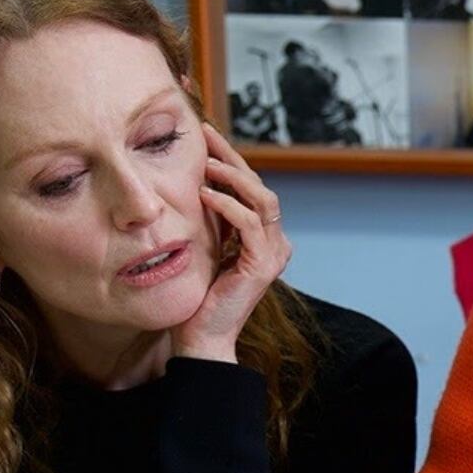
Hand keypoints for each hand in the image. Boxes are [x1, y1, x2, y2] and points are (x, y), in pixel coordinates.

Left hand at [171, 123, 290, 362]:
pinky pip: (250, 224)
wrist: (201, 336)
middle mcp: (275, 243)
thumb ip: (211, 220)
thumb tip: (197, 182)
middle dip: (232, 158)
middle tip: (205, 136)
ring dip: (234, 177)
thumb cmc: (198, 295)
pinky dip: (228, 205)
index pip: (251, 188)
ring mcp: (272, 254)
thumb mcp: (205, 246)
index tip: (205, 137)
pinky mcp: (262, 265)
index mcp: (264, 238)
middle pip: (260, 186)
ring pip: (262, 200)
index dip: (230, 159)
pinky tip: (203, 194)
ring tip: (205, 164)